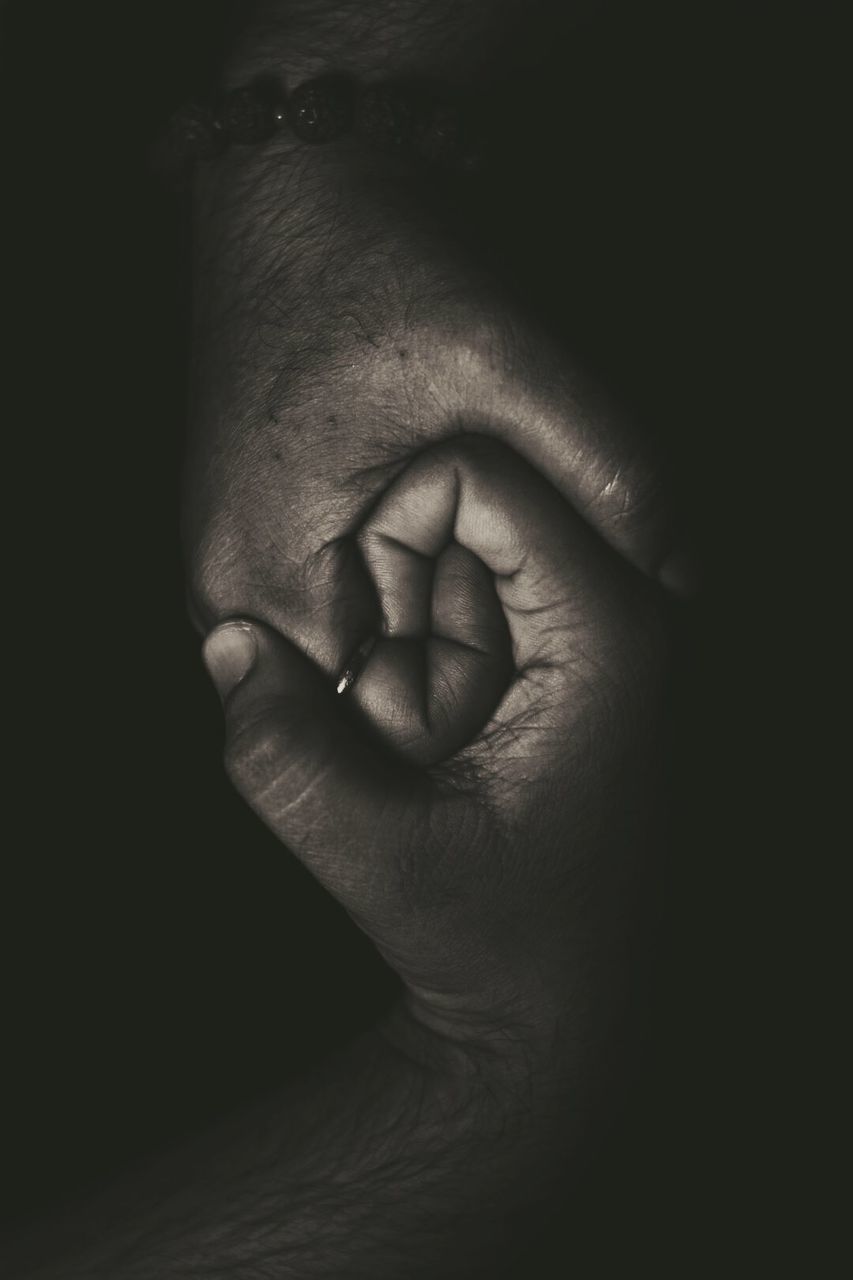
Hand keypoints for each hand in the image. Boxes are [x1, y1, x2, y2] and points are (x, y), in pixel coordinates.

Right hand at [185, 124, 687, 694]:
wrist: (299, 190)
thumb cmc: (373, 265)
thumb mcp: (506, 354)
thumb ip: (603, 462)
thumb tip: (679, 568)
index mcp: (269, 574)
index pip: (390, 717)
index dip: (485, 688)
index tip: (542, 629)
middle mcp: (230, 593)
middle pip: (373, 699)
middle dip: (462, 663)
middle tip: (529, 597)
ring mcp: (236, 568)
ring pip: (363, 657)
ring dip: (435, 630)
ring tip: (489, 565)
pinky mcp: (260, 538)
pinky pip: (345, 611)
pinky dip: (406, 596)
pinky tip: (449, 543)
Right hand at [202, 436, 665, 1093]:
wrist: (564, 1005)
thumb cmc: (494, 941)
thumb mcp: (374, 860)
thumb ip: (283, 756)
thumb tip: (230, 637)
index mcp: (609, 634)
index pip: (478, 472)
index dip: (394, 530)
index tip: (377, 642)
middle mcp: (638, 612)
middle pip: (484, 499)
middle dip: (412, 583)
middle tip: (412, 706)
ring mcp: (625, 632)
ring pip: (484, 545)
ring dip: (430, 617)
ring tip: (439, 728)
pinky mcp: (599, 657)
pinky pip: (498, 589)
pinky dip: (449, 634)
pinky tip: (452, 723)